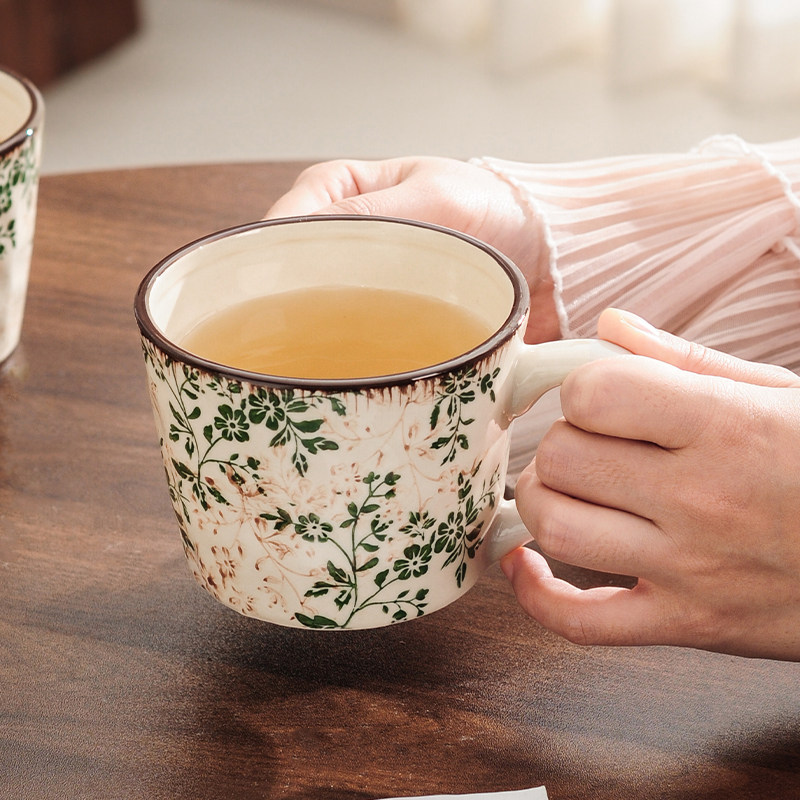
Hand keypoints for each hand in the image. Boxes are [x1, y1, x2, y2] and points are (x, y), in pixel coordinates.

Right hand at [266, 157, 559, 342]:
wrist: (549, 254)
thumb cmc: (497, 207)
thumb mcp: (435, 198)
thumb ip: (373, 214)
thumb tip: (305, 239)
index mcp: (339, 193)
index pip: (279, 229)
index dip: (265, 267)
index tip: (267, 303)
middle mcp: (342, 241)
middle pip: (288, 280)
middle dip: (283, 314)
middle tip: (286, 349)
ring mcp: (362, 286)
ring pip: (314, 316)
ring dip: (315, 343)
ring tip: (317, 370)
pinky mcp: (386, 323)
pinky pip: (353, 343)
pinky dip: (350, 360)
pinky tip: (353, 377)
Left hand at [502, 308, 799, 659]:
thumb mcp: (783, 395)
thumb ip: (686, 359)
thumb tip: (609, 326)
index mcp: (726, 426)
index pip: (593, 392)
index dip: (581, 387)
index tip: (598, 396)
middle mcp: (702, 498)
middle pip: (562, 456)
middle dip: (562, 441)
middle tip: (593, 445)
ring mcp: (691, 570)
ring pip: (556, 526)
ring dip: (544, 501)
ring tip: (573, 490)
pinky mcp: (688, 624)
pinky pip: (581, 624)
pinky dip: (536, 597)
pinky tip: (524, 564)